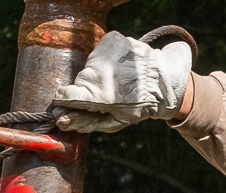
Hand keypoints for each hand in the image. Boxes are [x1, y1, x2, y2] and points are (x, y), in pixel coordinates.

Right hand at [52, 32, 194, 132]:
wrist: (164, 80)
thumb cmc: (137, 106)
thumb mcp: (113, 122)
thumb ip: (85, 122)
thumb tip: (61, 120)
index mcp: (98, 95)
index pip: (65, 95)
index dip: (64, 100)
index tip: (66, 101)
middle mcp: (99, 71)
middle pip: (81, 79)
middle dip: (89, 87)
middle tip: (108, 92)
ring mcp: (105, 52)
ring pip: (91, 64)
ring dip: (100, 72)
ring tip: (119, 79)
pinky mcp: (112, 38)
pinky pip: (100, 50)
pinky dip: (108, 58)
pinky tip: (121, 66)